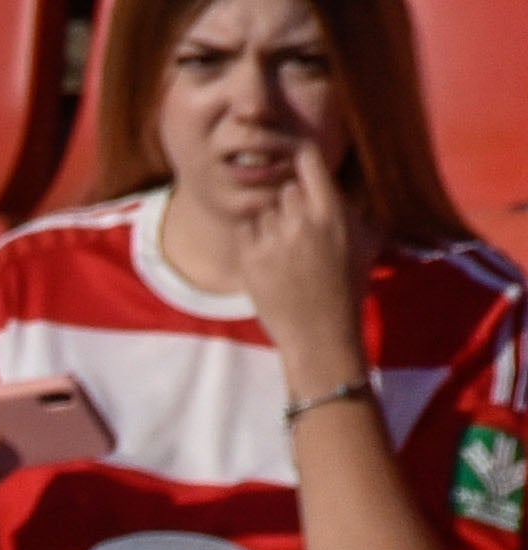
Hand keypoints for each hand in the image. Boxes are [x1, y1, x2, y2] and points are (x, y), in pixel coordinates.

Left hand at [230, 150, 379, 378]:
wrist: (320, 333)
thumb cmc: (348, 285)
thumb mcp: (367, 239)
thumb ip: (356, 206)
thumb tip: (348, 178)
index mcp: (332, 211)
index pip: (307, 158)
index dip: (300, 153)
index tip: (296, 152)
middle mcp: (300, 221)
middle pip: (285, 187)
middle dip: (291, 202)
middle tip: (302, 230)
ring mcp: (272, 239)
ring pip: (264, 210)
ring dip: (273, 223)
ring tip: (290, 252)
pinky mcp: (249, 258)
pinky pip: (246, 230)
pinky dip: (255, 239)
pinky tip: (273, 259)